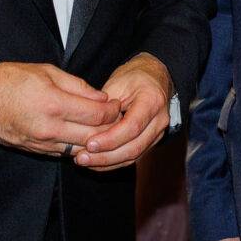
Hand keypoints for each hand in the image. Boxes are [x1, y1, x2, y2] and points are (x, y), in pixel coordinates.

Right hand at [0, 62, 119, 156]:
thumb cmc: (12, 80)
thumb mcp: (47, 72)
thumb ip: (78, 86)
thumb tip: (102, 97)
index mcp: (54, 104)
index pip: (96, 115)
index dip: (112, 110)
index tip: (117, 104)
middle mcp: (49, 128)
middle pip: (93, 136)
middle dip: (110, 128)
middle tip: (117, 118)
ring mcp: (42, 143)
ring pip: (81, 148)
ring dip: (96, 140)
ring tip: (104, 128)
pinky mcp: (36, 151)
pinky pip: (65, 153)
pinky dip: (78, 146)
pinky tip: (83, 136)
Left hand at [73, 53, 171, 170]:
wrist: (153, 77)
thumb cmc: (134, 77)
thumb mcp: (117, 83)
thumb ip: (105, 107)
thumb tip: (87, 128)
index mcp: (152, 101)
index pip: (132, 126)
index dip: (110, 139)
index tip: (89, 144)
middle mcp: (159, 120)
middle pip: (134, 147)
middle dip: (106, 156)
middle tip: (81, 157)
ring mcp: (157, 133)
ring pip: (133, 156)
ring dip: (107, 162)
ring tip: (83, 160)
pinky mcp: (150, 142)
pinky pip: (132, 157)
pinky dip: (112, 162)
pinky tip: (94, 162)